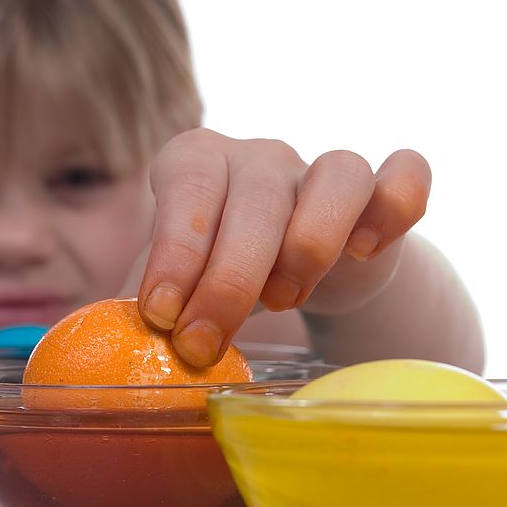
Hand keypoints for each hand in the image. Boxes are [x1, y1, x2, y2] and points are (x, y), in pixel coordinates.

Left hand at [137, 128, 430, 366]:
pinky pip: (405, 175)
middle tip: (204, 346)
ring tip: (286, 298)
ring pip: (336, 177)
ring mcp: (321, 169)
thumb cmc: (216, 278)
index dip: (176, 251)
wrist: (293, 276)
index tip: (162, 315)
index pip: (187, 188)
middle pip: (257, 198)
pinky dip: (397, 204)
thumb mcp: (171, 288)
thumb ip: (141, 307)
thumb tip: (100, 349)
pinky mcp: (379, 193)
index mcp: (197, 164)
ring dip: (309, 246)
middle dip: (228, 281)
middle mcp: (259, 157)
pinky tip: (366, 250)